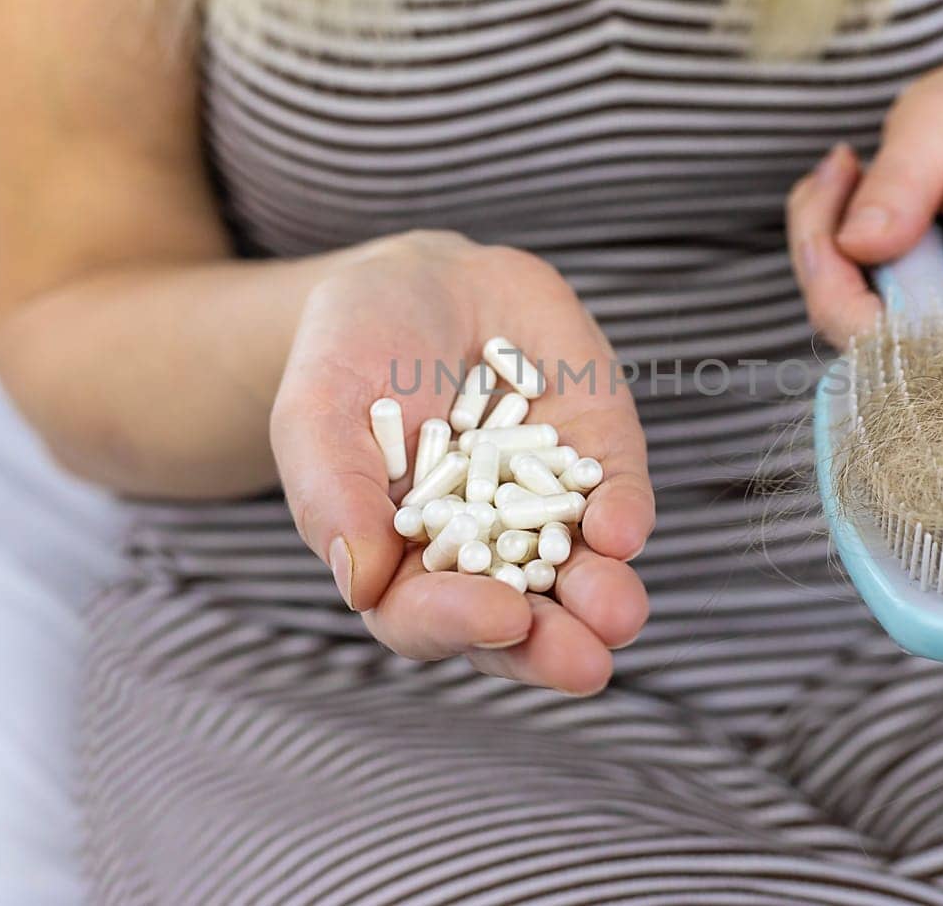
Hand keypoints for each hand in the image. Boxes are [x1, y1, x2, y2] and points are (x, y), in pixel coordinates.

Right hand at [270, 230, 653, 694]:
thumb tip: (360, 585)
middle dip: (551, 646)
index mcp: (401, 564)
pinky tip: (621, 527)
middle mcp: (483, 553)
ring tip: (618, 611)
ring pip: (581, 573)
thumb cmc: (348, 357)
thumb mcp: (318, 412)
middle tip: (583, 661)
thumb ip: (334, 496)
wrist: (418, 281)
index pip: (427, 617)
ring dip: (604, 597)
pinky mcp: (599, 457)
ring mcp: (548, 508)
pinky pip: (618, 497)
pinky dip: (624, 515)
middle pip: (520, 621)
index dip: (459, 624)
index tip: (497, 618)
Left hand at [788, 55, 942, 344]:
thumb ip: (909, 172)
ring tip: (844, 169)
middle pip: (903, 356)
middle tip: (839, 172)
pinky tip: (840, 187)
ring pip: (857, 339)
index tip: (867, 256)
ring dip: (821, 253)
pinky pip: (842, 313)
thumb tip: (857, 245)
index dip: (941, 360)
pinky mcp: (910, 325)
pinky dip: (821, 252)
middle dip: (833, 274)